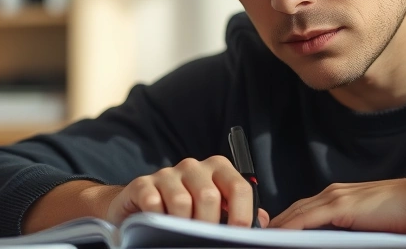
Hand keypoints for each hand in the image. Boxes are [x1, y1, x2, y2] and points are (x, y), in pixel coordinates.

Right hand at [105, 156, 269, 226]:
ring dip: (183, 225)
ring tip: (181, 234)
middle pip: (209, 196)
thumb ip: (239, 213)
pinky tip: (159, 225)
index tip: (239, 234)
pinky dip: (159, 219)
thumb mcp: (216, 208)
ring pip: (182, 202)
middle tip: (204, 239)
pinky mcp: (143, 185)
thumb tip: (262, 223)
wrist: (143, 204)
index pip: (239, 186)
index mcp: (218, 169)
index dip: (242, 213)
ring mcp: (167, 174)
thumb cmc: (188, 207)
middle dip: (209, 225)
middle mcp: (193, 166)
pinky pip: (153, 203)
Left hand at [269, 177, 405, 232]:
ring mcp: (336, 198)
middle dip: (276, 226)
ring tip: (263, 240)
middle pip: (294, 211)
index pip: (302, 211)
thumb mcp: (366, 224)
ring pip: (297, 213)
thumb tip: (330, 240)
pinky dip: (291, 227)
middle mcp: (333, 194)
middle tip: (260, 240)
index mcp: (338, 197)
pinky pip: (307, 218)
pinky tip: (279, 236)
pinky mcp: (342, 206)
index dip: (285, 223)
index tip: (271, 236)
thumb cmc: (403, 213)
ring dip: (279, 227)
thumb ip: (345, 230)